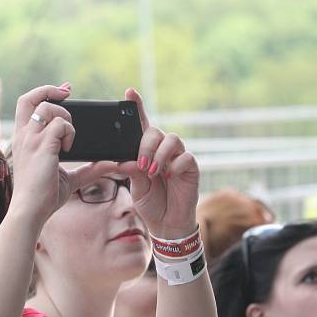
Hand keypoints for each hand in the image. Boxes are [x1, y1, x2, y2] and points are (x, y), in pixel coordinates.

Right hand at [9, 83, 121, 223]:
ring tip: (70, 138)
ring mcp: (31, 139)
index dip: (44, 93)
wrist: (31, 211)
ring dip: (65, 116)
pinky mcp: (42, 146)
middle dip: (50, 90)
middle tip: (68, 93)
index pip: (27, 105)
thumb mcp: (70, 179)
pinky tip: (69, 148)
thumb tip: (112, 165)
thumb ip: (89, 170)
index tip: (64, 91)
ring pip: (48, 108)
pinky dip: (70, 132)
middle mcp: (24, 136)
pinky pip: (61, 125)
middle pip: (29, 98)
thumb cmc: (44, 197)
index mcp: (25, 139)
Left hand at [113, 88, 198, 239]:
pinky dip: (175, 165)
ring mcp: (178, 157)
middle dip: (145, 146)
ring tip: (153, 172)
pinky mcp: (191, 167)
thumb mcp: (136, 187)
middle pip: (155, 131)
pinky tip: (169, 176)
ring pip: (172, 139)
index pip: (141, 125)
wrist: (166, 224)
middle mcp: (162, 150)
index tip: (129, 92)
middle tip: (141, 165)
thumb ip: (132, 172)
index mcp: (146, 151)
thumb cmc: (151, 203)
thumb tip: (126, 160)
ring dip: (159, 155)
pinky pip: (185, 157)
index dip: (137, 107)